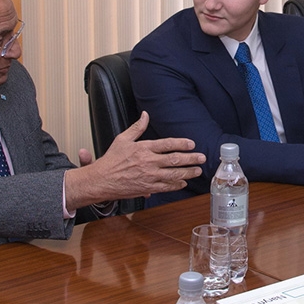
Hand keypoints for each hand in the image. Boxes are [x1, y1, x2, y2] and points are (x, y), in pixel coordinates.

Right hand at [64, 111, 204, 208]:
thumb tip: (145, 115)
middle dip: (191, 159)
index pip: (167, 144)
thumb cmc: (111, 160)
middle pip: (174, 160)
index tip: (192, 144)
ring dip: (188, 172)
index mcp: (143, 148)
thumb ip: (137, 127)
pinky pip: (166, 187)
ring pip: (174, 174)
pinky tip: (183, 182)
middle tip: (202, 158)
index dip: (181, 143)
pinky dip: (176, 185)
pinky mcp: (147, 188)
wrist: (101, 180)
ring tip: (197, 170)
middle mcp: (148, 162)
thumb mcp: (122, 139)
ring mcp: (149, 176)